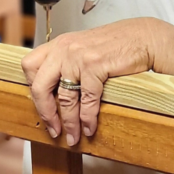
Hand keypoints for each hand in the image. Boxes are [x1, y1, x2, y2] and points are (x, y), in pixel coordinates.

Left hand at [21, 18, 173, 145]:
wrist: (143, 37)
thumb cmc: (116, 45)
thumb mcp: (84, 48)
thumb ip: (67, 64)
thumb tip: (56, 94)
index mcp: (58, 44)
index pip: (29, 67)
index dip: (33, 91)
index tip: (42, 108)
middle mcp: (64, 48)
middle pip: (39, 86)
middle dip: (45, 113)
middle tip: (53, 129)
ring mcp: (78, 56)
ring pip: (64, 97)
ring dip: (69, 122)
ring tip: (73, 136)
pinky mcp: (95, 65)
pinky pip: (86, 99)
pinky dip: (87, 117)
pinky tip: (90, 126)